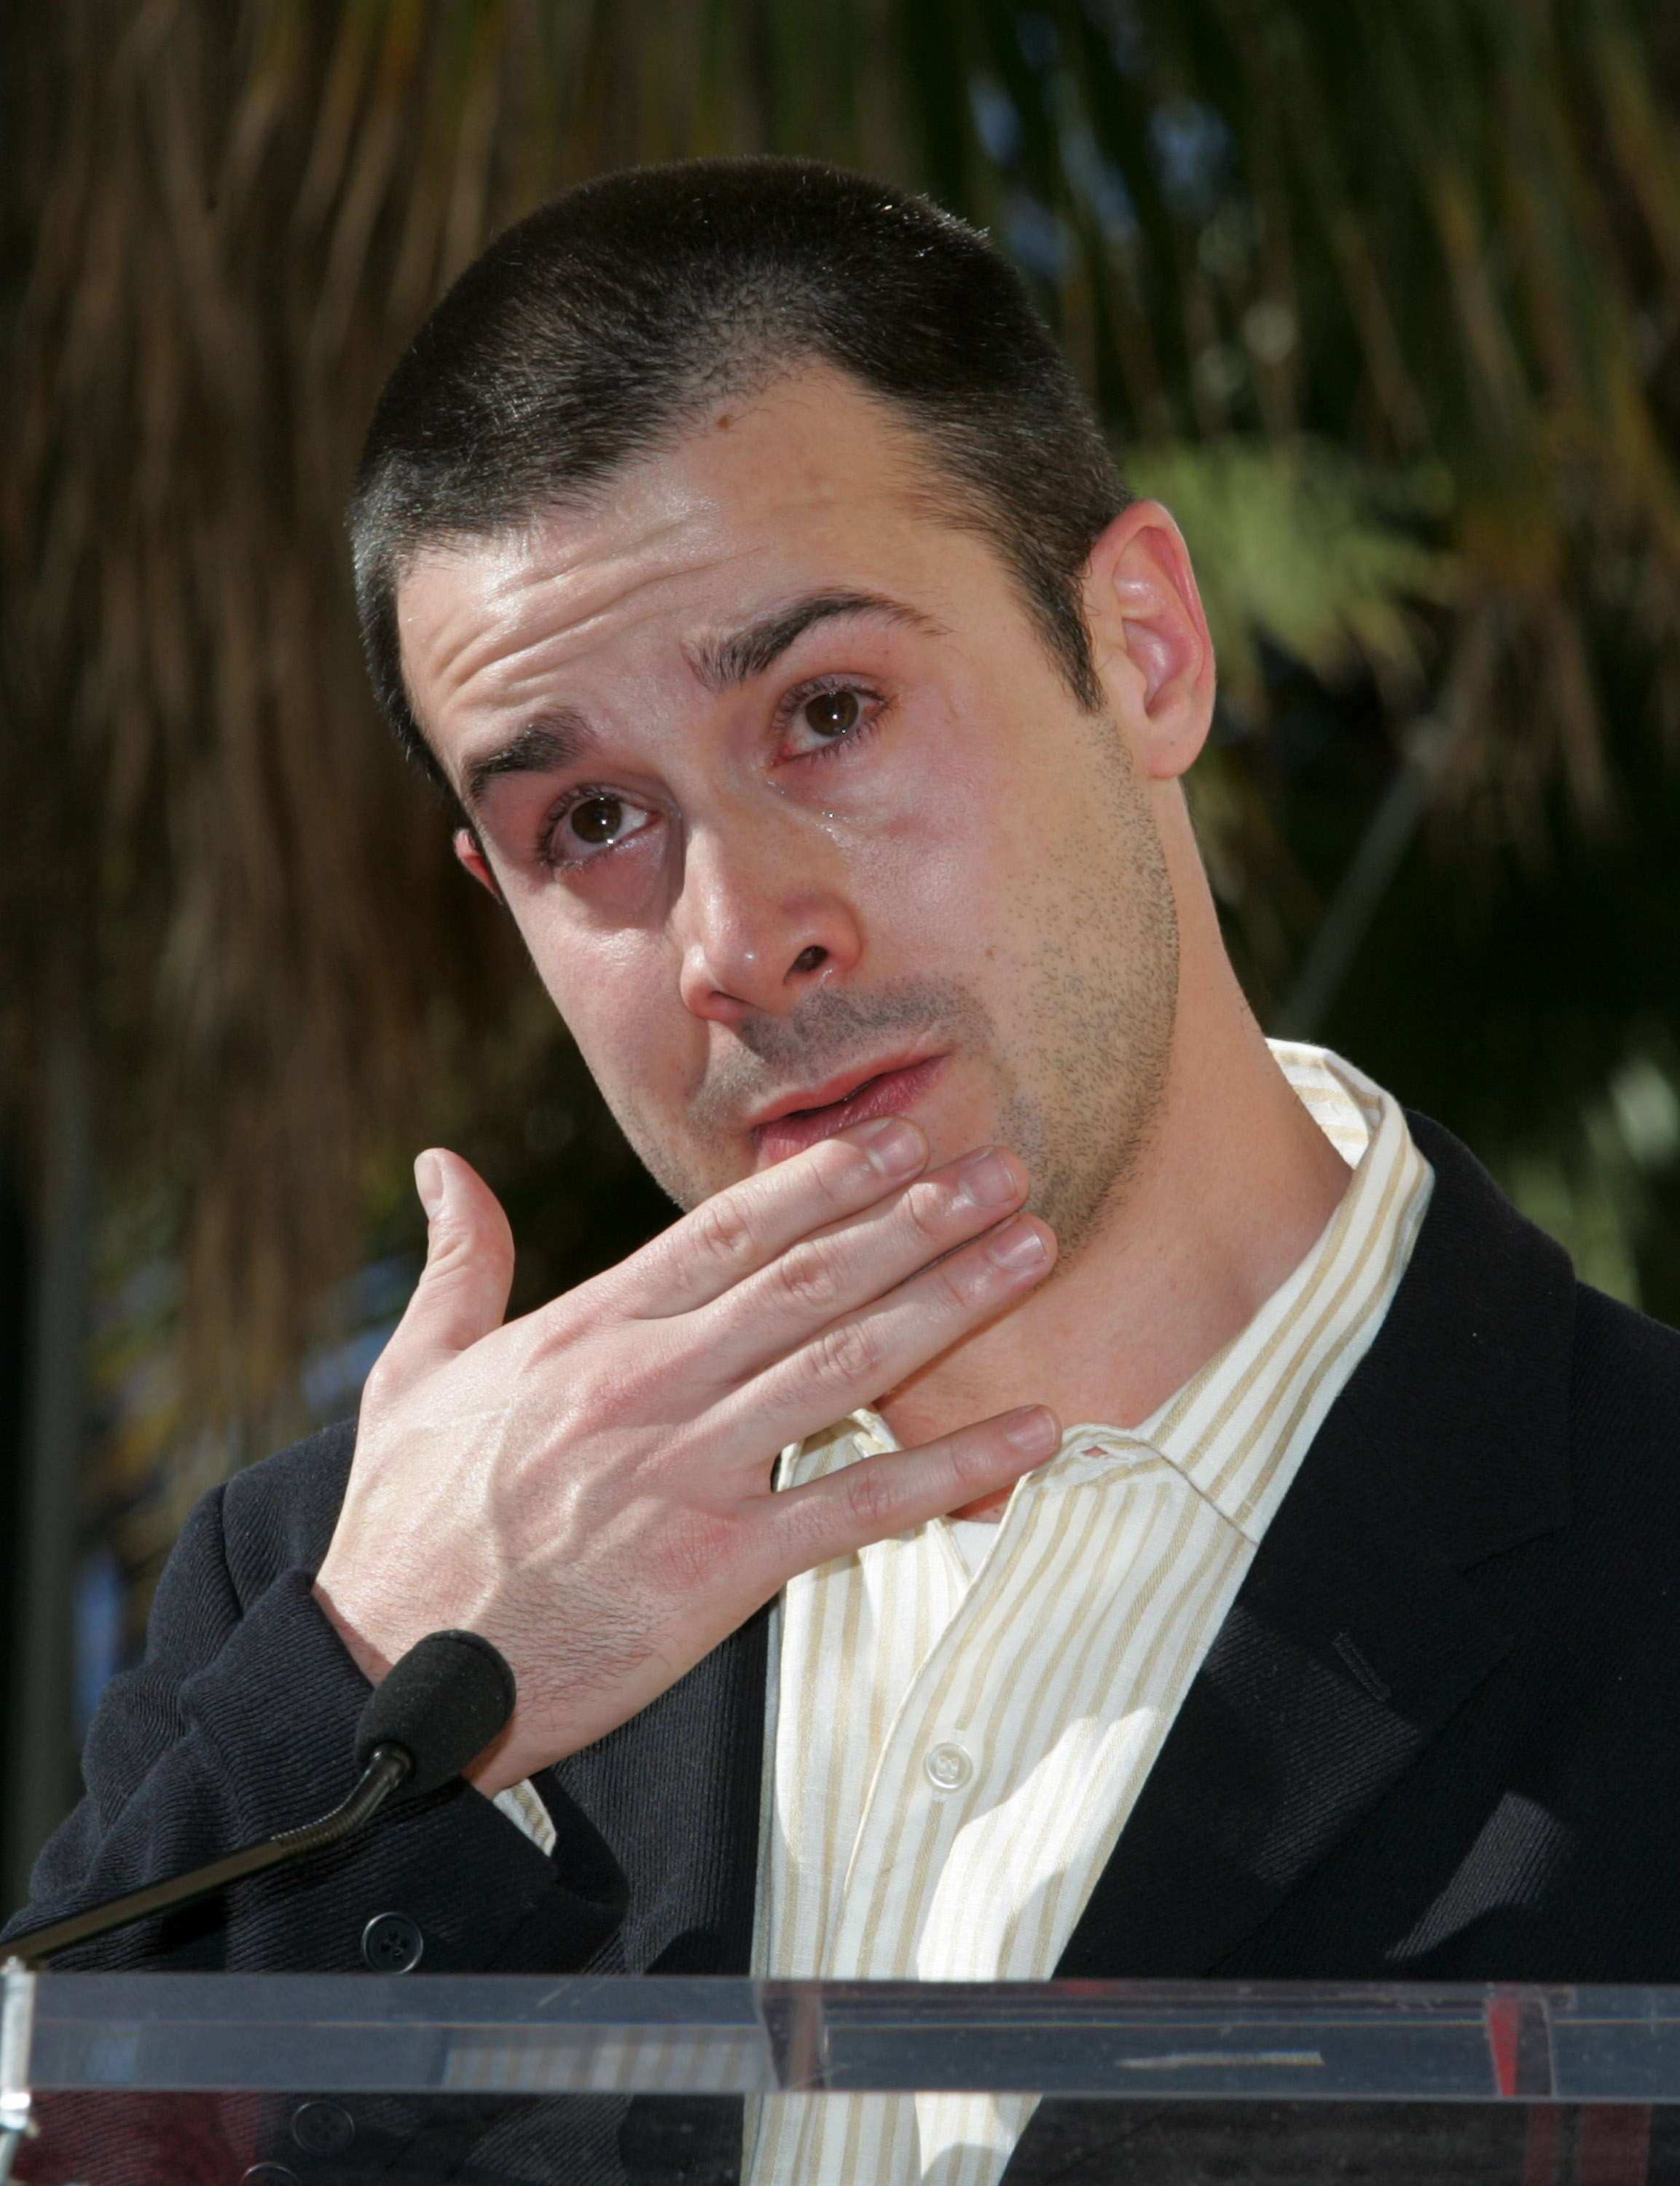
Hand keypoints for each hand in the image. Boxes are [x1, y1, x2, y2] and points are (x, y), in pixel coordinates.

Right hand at [313, 1118, 1057, 1791]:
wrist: (383, 1668)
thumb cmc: (404, 1523)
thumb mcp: (412, 1373)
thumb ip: (457, 1263)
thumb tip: (446, 1166)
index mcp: (586, 1331)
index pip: (728, 1232)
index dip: (826, 1179)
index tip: (902, 1137)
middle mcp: (647, 1384)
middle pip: (808, 1281)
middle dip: (916, 1218)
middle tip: (1004, 1171)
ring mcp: (685, 1474)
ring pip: (842, 1369)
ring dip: (948, 1305)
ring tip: (1028, 1252)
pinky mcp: (715, 1568)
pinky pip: (853, 1506)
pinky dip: (948, 1469)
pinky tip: (1027, 1436)